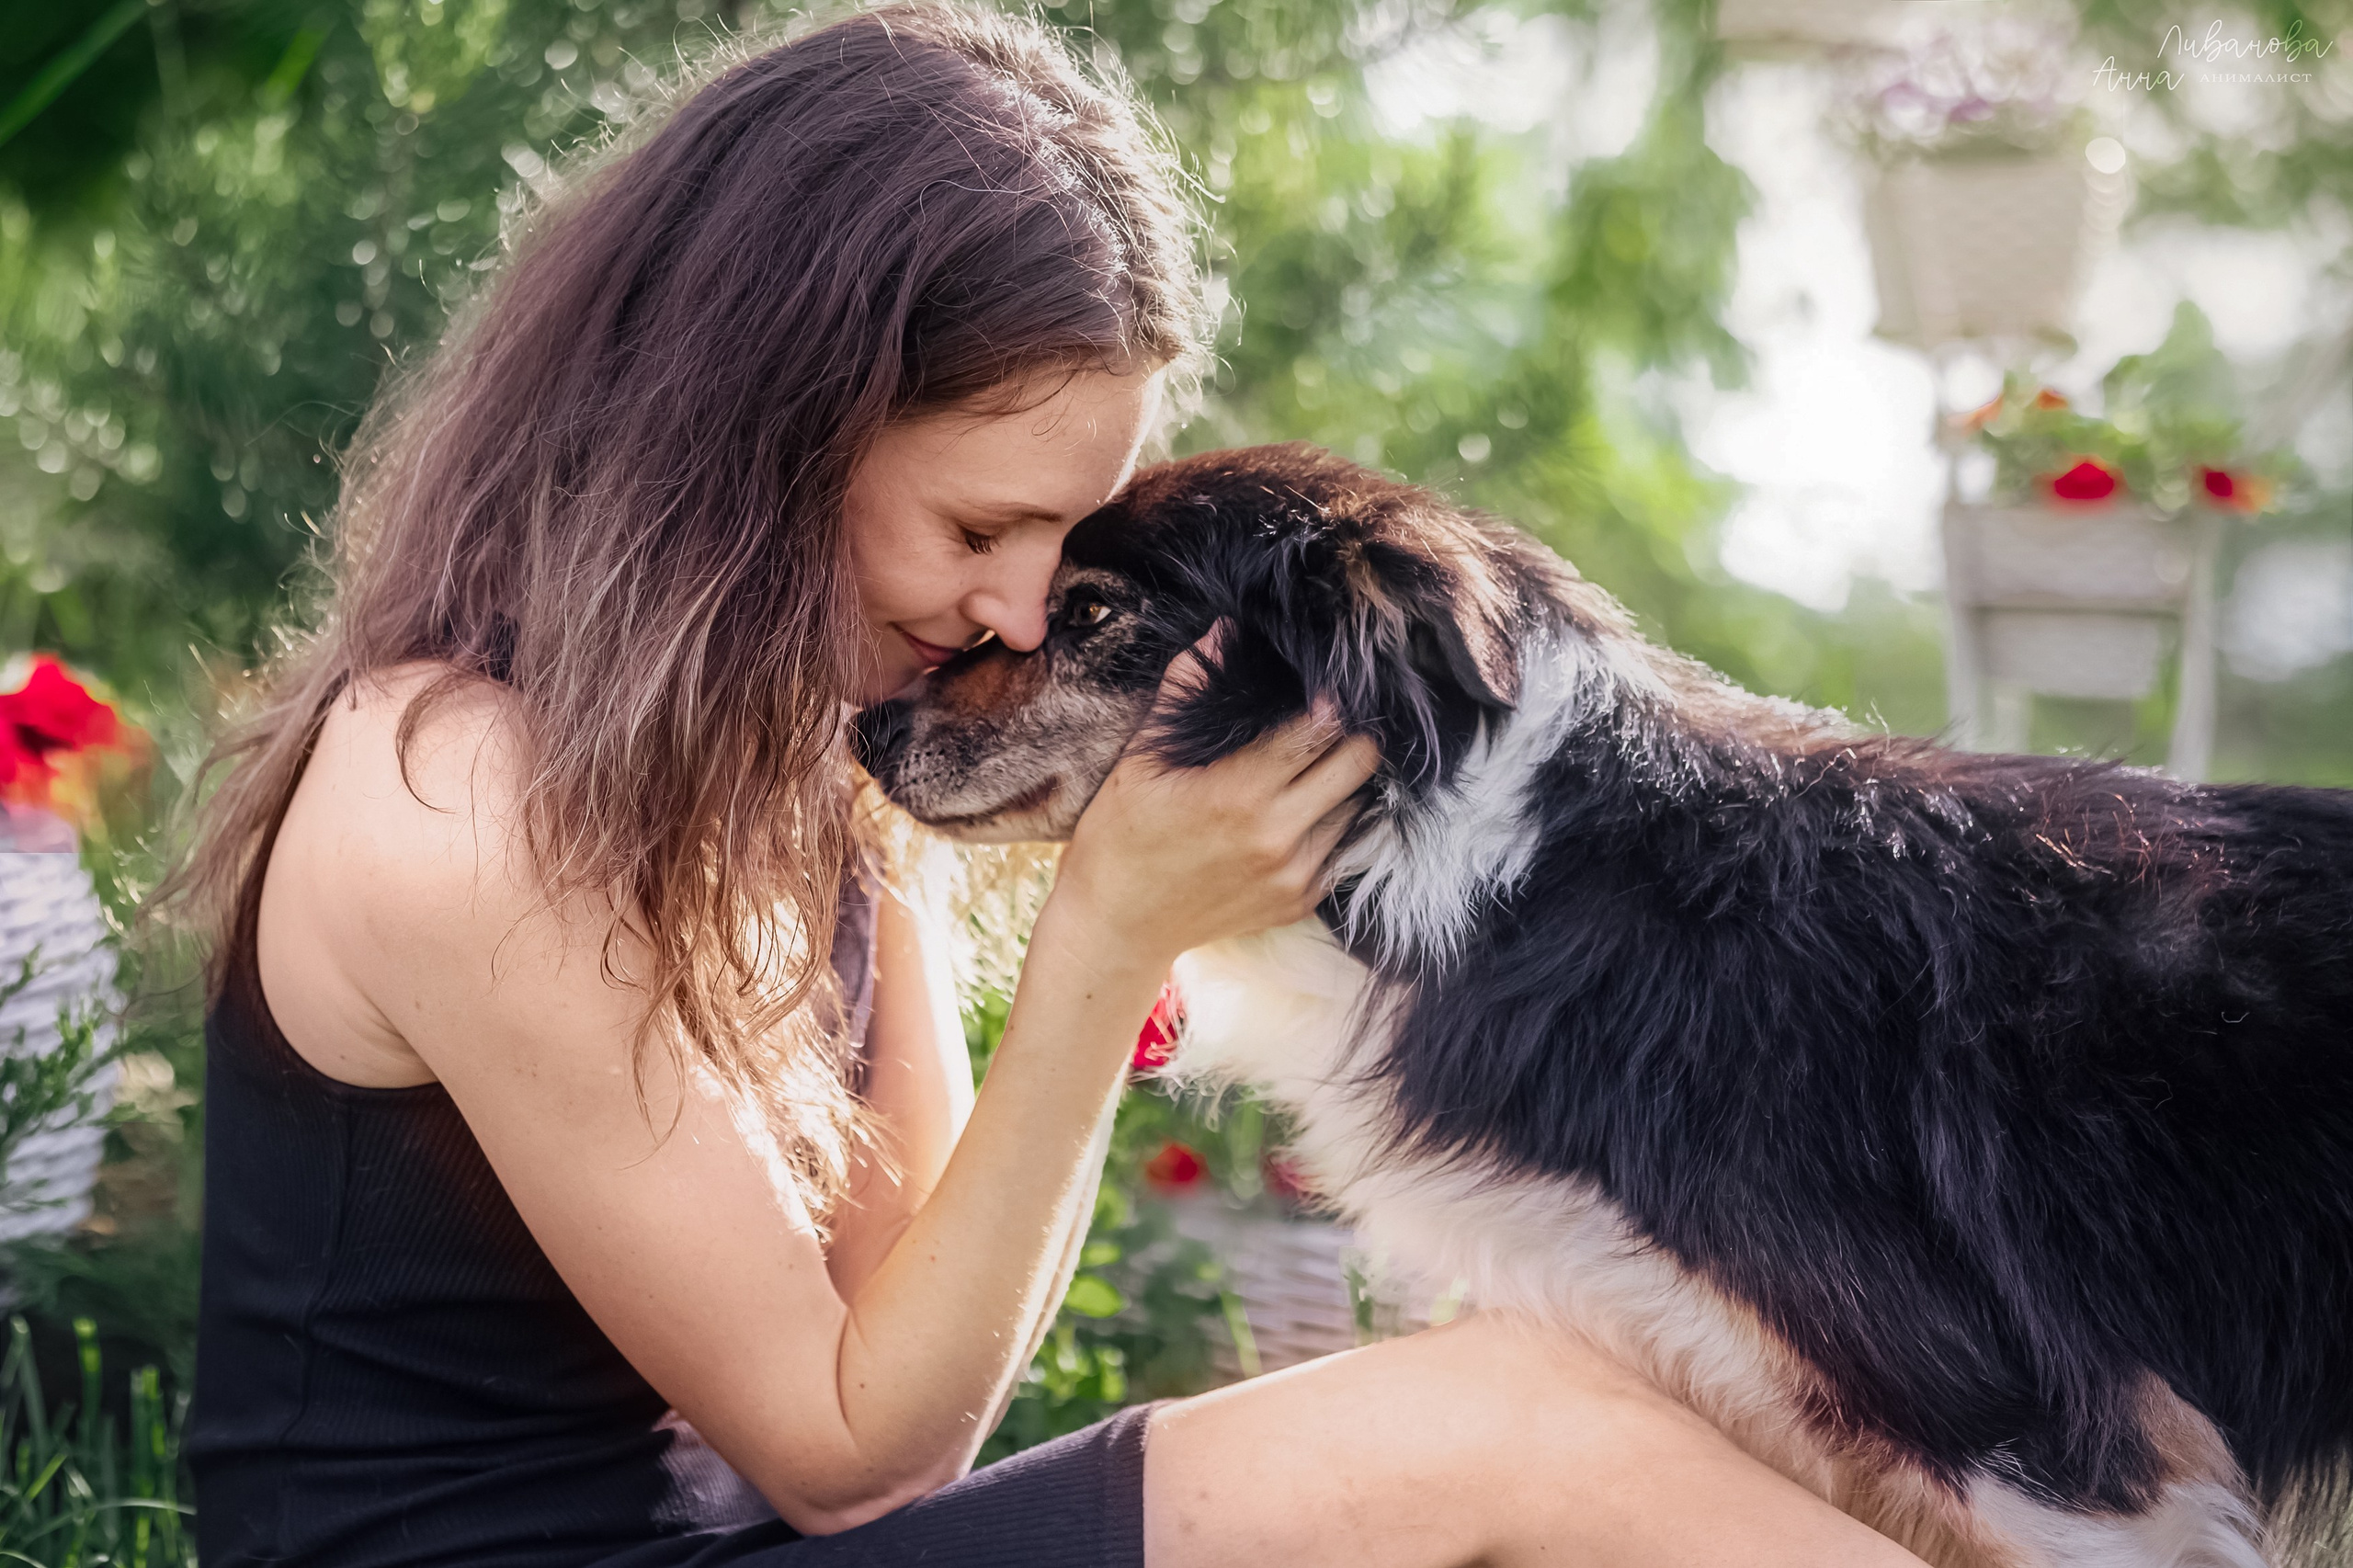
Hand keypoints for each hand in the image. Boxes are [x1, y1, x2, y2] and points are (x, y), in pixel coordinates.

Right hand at [1046, 629, 1380, 970]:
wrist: (1117, 925)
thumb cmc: (1121, 835)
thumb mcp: (1141, 759)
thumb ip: (1186, 691)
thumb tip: (1223, 630)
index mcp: (1239, 793)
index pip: (1320, 727)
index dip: (1327, 697)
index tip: (1321, 681)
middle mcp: (1279, 837)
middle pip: (1358, 762)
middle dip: (1350, 732)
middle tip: (1328, 717)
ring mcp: (1295, 875)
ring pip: (1359, 804)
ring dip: (1343, 779)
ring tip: (1316, 760)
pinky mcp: (1300, 901)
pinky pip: (1344, 847)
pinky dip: (1332, 821)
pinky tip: (1302, 805)